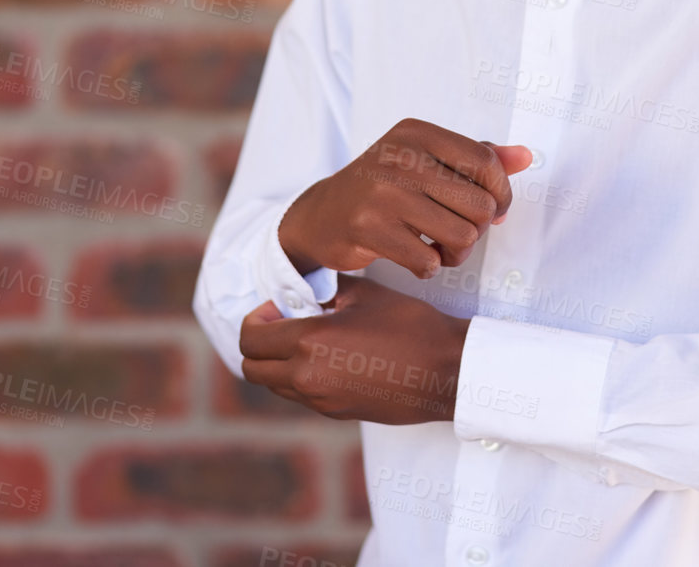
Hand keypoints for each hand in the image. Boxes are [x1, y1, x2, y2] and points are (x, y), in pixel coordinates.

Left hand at [239, 275, 471, 423]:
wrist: (447, 372)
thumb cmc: (411, 327)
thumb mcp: (365, 294)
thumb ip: (326, 288)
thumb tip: (305, 287)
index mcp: (309, 343)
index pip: (250, 338)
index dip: (256, 318)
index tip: (277, 306)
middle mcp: (307, 377)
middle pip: (252, 368)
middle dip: (259, 343)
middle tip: (285, 321)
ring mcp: (320, 400)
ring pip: (274, 386)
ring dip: (278, 362)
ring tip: (309, 339)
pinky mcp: (336, 413)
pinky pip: (300, 396)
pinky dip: (300, 377)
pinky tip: (330, 358)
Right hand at [279, 118, 532, 279]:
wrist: (322, 214)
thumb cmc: (386, 186)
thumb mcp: (427, 160)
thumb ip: (477, 158)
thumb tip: (526, 156)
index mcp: (417, 133)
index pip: (486, 163)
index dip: (501, 194)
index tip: (493, 208)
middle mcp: (399, 157)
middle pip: (480, 205)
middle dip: (478, 229)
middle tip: (459, 232)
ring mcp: (382, 193)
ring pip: (461, 236)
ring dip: (457, 252)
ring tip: (440, 246)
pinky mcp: (368, 229)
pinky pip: (429, 262)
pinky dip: (430, 266)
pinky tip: (416, 255)